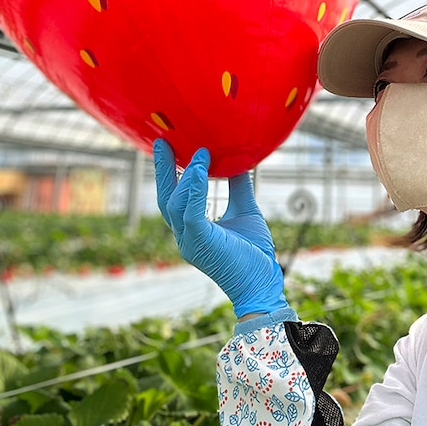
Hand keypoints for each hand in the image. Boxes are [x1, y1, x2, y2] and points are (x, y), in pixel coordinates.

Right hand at [154, 139, 286, 318]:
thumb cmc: (254, 252)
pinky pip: (191, 212)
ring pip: (175, 204)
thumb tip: (238, 160)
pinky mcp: (201, 243)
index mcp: (191, 229)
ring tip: (199, 153)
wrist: (263, 283)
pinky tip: (203, 169)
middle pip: (166, 198)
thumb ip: (238, 186)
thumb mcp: (245, 210)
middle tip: (163, 142)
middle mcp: (184, 236)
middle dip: (163, 169)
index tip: (169, 147)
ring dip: (186, 176)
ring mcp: (189, 241)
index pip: (174, 197)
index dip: (169, 173)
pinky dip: (195, 188)